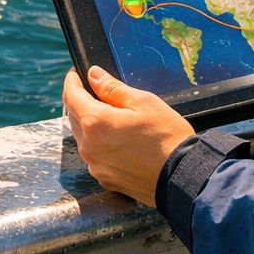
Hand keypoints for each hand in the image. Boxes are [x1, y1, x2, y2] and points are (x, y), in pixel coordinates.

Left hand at [62, 65, 194, 206]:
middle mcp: (89, 147)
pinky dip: (101, 145)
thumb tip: (93, 75)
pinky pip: (95, 156)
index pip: (70, 96)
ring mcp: (95, 165)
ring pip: (84, 138)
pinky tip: (121, 142)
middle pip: (75, 117)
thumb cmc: (167, 137)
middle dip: (82, 102)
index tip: (75, 73)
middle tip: (98, 93)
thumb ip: (113, 88)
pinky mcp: (105, 179)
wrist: (182, 176)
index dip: (72, 81)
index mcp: (96, 123)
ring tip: (114, 119)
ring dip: (91, 125)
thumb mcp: (143, 102)